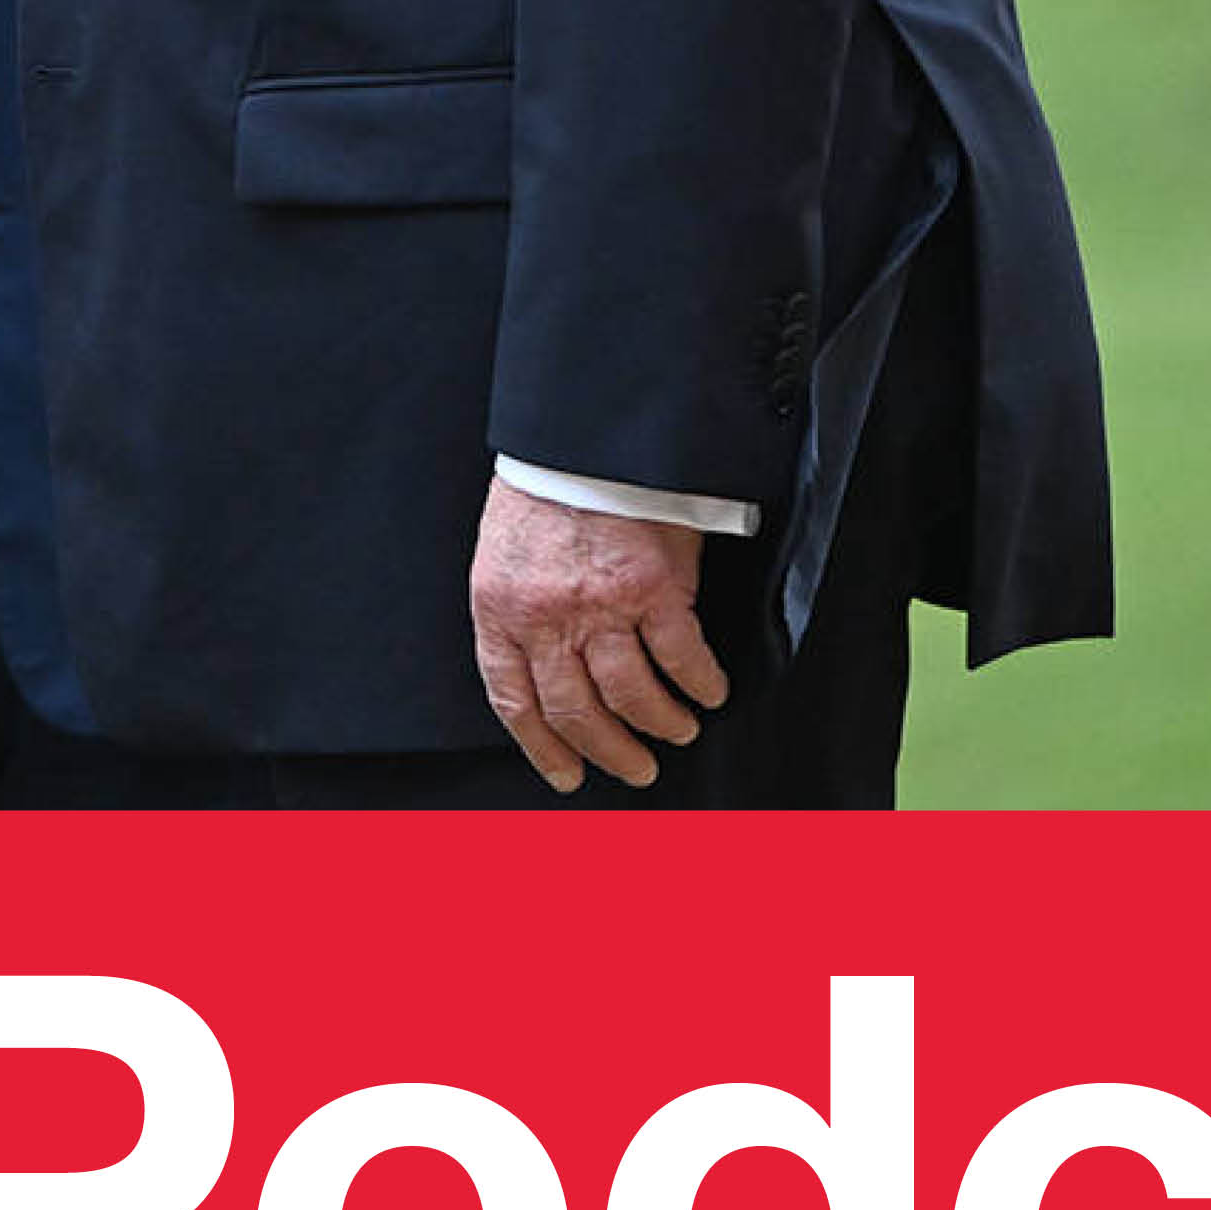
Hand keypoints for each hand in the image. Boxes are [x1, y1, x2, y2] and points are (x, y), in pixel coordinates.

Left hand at [469, 473, 728, 793]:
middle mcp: (547, 617)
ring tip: (679, 732)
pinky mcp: (655, 588)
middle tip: (636, 769)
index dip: (543, 748)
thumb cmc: (546, 488)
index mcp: (500, 610)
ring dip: (660, 725)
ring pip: (632, 697)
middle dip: (610, 752)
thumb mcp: (504, 554)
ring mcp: (602, 606)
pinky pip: (682, 658)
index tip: (567, 774)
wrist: (584, 435)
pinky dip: (701, 685)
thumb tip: (546, 670)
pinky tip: (710, 692)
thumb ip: (519, 612)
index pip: (515, 701)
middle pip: (578, 712)